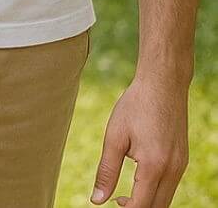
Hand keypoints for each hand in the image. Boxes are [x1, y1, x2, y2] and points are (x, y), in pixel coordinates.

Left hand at [91, 77, 188, 207]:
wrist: (163, 85)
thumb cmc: (135, 107)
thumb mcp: (114, 137)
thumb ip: (106, 171)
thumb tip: (97, 200)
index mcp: (154, 166)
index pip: (142, 206)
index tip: (111, 202)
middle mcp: (173, 171)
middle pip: (158, 207)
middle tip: (116, 200)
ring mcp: (181, 166)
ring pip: (166, 200)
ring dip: (148, 202)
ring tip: (124, 194)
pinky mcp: (183, 160)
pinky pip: (171, 186)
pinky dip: (156, 191)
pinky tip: (140, 179)